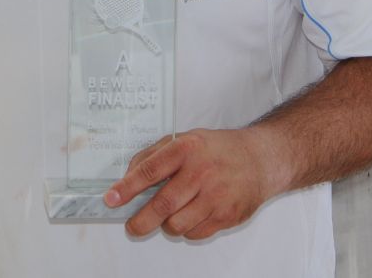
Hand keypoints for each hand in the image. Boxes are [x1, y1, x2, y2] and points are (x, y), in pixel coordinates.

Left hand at [105, 127, 279, 239]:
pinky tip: (193, 214)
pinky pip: (195, 233)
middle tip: (132, 226)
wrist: (260, 160)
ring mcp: (216, 196)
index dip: (127, 187)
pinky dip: (187, 229)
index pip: (150, 170)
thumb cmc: (217, 150)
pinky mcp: (227, 216)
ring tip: (172, 213)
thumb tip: (128, 174)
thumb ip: (154, 154)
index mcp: (186, 149)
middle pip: (162, 205)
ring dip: (167, 224)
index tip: (111, 198)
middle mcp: (201, 172)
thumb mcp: (184, 139)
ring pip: (177, 225)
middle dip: (140, 221)